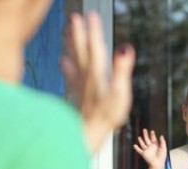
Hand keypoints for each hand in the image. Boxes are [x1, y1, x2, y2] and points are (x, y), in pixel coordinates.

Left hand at [61, 11, 135, 152]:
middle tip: (74, 16)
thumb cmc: (106, 117)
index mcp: (97, 74)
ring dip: (71, 44)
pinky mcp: (78, 96)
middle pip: (81, 50)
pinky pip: (71, 75)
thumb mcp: (120, 93)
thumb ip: (122, 70)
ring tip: (66, 30)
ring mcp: (81, 86)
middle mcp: (87, 77)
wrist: (87, 135)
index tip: (91, 15)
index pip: (96, 47)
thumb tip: (125, 48)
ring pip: (74, 59)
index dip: (94, 31)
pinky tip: (62, 60)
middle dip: (78, 33)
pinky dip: (67, 66)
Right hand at [133, 129, 167, 168]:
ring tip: (139, 137)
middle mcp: (150, 147)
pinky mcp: (143, 154)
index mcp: (156, 146)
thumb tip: (161, 136)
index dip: (152, 135)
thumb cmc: (161, 157)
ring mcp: (147, 150)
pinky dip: (136, 148)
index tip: (152, 131)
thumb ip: (162, 142)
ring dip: (141, 141)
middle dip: (145, 134)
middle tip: (144, 129)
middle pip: (147, 139)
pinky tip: (134, 145)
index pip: (153, 139)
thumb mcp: (164, 148)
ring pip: (143, 144)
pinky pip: (139, 150)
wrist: (157, 164)